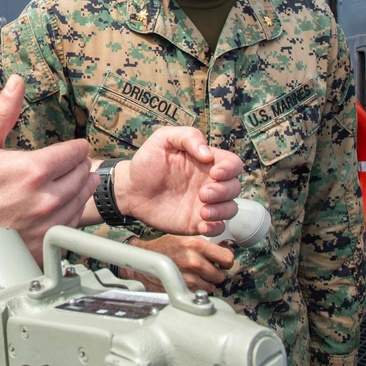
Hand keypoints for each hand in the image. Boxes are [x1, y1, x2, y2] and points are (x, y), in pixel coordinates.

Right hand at [0, 75, 98, 256]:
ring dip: (82, 189)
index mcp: (32, 170)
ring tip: (78, 182)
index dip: (77, 147)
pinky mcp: (44, 246)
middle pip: (83, 176)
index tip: (76, 146)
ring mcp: (47, 225)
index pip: (74, 153)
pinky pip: (71, 226)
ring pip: (81, 201)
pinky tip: (65, 207)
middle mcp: (45, 199)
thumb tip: (16, 84)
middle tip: (77, 163)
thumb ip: (3, 113)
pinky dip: (73, 213)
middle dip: (81, 166)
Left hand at [111, 126, 242, 235]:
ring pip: (230, 208)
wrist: (130, 189)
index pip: (232, 164)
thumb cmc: (147, 161)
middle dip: (224, 191)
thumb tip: (207, 153)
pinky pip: (217, 228)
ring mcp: (204, 203)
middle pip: (234, 187)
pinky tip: (202, 225)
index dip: (230, 169)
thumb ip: (187, 137)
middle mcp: (209, 182)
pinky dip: (215, 228)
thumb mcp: (163, 139)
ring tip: (203, 211)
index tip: (215, 173)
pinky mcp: (196, 221)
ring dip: (222, 211)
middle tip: (203, 193)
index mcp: (206, 162)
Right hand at [119, 235, 233, 293]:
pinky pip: (200, 294)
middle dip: (214, 273)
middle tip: (204, 269)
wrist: (143, 261)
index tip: (221, 262)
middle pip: (221, 275)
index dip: (225, 261)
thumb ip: (206, 245)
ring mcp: (189, 278)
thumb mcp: (184, 238)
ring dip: (205, 283)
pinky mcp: (183, 291)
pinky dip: (197, 290)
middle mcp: (194, 261)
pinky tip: (187, 281)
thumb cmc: (163, 248)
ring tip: (193, 275)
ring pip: (212, 286)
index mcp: (195, 244)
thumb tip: (226, 250)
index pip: (227, 258)